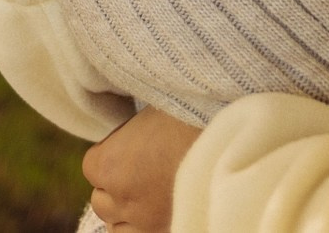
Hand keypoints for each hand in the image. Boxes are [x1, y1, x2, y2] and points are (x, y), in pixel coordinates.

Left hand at [85, 108, 202, 232]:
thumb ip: (135, 128)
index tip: (130, 145)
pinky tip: (160, 211)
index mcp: (111, 164)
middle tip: (142, 170)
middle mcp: (122, 198)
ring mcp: (145, 223)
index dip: (111, 153)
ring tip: (150, 195)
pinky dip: (143, 228)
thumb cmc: (197, 116)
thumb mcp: (157, 108)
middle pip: (101, 200)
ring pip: (116, 227)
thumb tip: (131, 130)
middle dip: (115, 187)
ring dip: (126, 213)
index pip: (91, 166)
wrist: (238, 141)